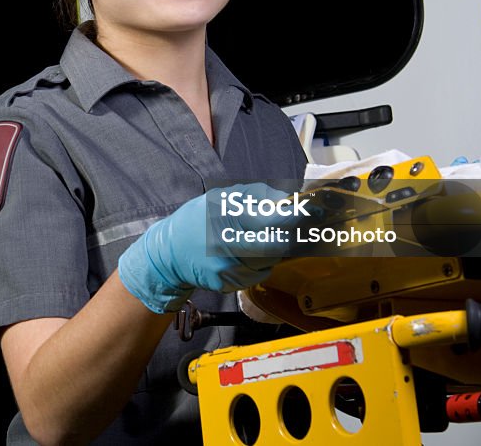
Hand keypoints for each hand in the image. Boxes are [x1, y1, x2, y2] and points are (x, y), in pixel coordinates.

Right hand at [117, 183, 296, 312]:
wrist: (168, 255)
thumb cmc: (194, 221)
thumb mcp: (218, 199)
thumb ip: (252, 197)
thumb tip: (285, 199)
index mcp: (225, 218)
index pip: (270, 221)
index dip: (294, 218)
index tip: (312, 212)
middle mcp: (227, 245)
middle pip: (275, 246)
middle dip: (287, 237)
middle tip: (295, 227)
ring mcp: (228, 268)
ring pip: (270, 262)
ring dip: (273, 251)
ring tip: (258, 239)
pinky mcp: (228, 283)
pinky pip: (257, 274)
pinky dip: (260, 265)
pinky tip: (246, 255)